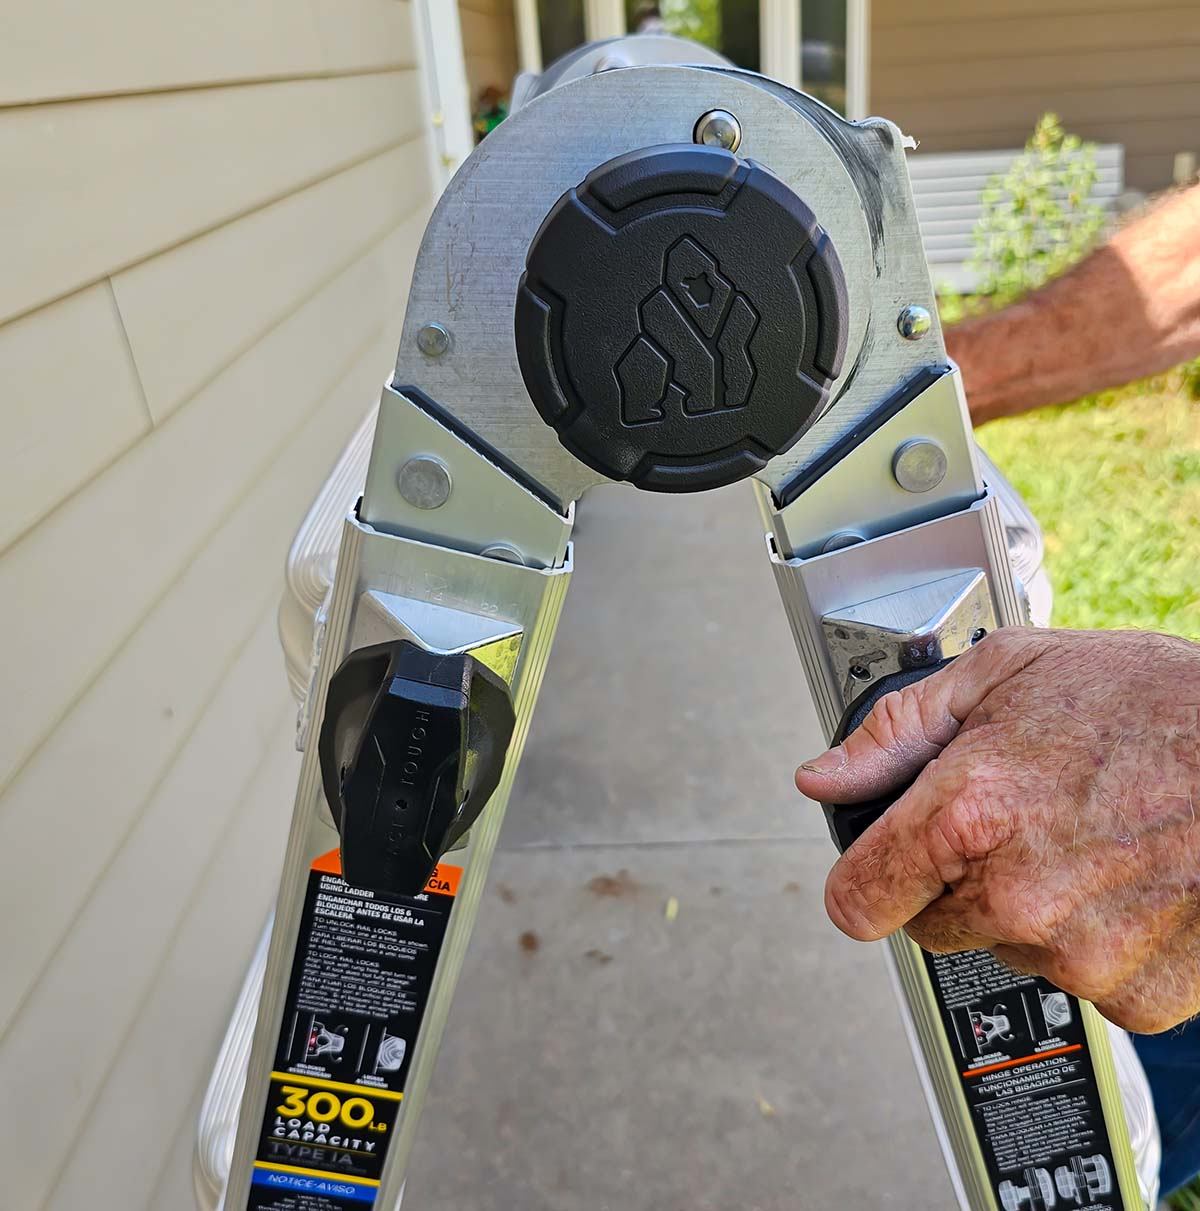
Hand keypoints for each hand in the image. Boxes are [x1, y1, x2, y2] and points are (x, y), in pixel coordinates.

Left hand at [794, 627, 1199, 1032]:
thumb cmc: (1154, 701)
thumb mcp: (1004, 673)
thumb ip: (896, 732)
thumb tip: (825, 778)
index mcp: (969, 814)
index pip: (857, 900)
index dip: (863, 878)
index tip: (880, 869)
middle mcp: (1019, 896)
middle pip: (933, 924)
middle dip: (958, 877)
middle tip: (1022, 818)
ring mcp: (1084, 955)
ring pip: (1011, 949)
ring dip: (1034, 907)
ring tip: (1089, 837)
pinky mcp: (1143, 995)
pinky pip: (1085, 980)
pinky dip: (1099, 941)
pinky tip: (1130, 880)